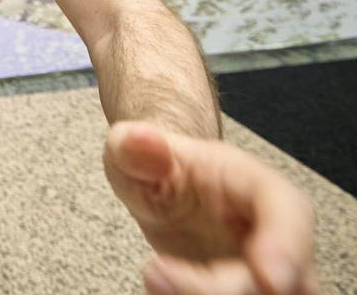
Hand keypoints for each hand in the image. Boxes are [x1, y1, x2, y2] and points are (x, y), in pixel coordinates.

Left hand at [104, 121, 317, 293]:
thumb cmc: (157, 163)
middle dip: (221, 289)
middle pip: (283, 279)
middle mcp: (275, 234)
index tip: (269, 277)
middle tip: (158, 276)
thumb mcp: (130, 149)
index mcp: (257, 186)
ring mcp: (267, 271)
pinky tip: (161, 289)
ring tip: (156, 281)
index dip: (286, 247)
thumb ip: (132, 147)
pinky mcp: (248, 292)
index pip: (288, 212)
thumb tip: (141, 139)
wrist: (160, 184)